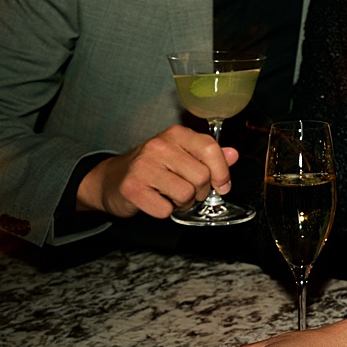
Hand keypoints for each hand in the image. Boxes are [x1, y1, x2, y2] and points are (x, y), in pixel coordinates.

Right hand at [76, 124, 235, 218]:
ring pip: (186, 194)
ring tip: (171, 195)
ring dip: (183, 203)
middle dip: (199, 191)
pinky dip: (165, 211)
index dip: (222, 172)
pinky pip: (165, 210)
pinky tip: (156, 201)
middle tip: (187, 190)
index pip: (211, 149)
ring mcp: (144, 166)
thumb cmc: (153, 167)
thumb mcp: (182, 154)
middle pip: (201, 177)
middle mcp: (159, 146)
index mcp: (176, 134)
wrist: (112, 179)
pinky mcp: (132, 188)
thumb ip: (209, 155)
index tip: (222, 185)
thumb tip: (234, 155)